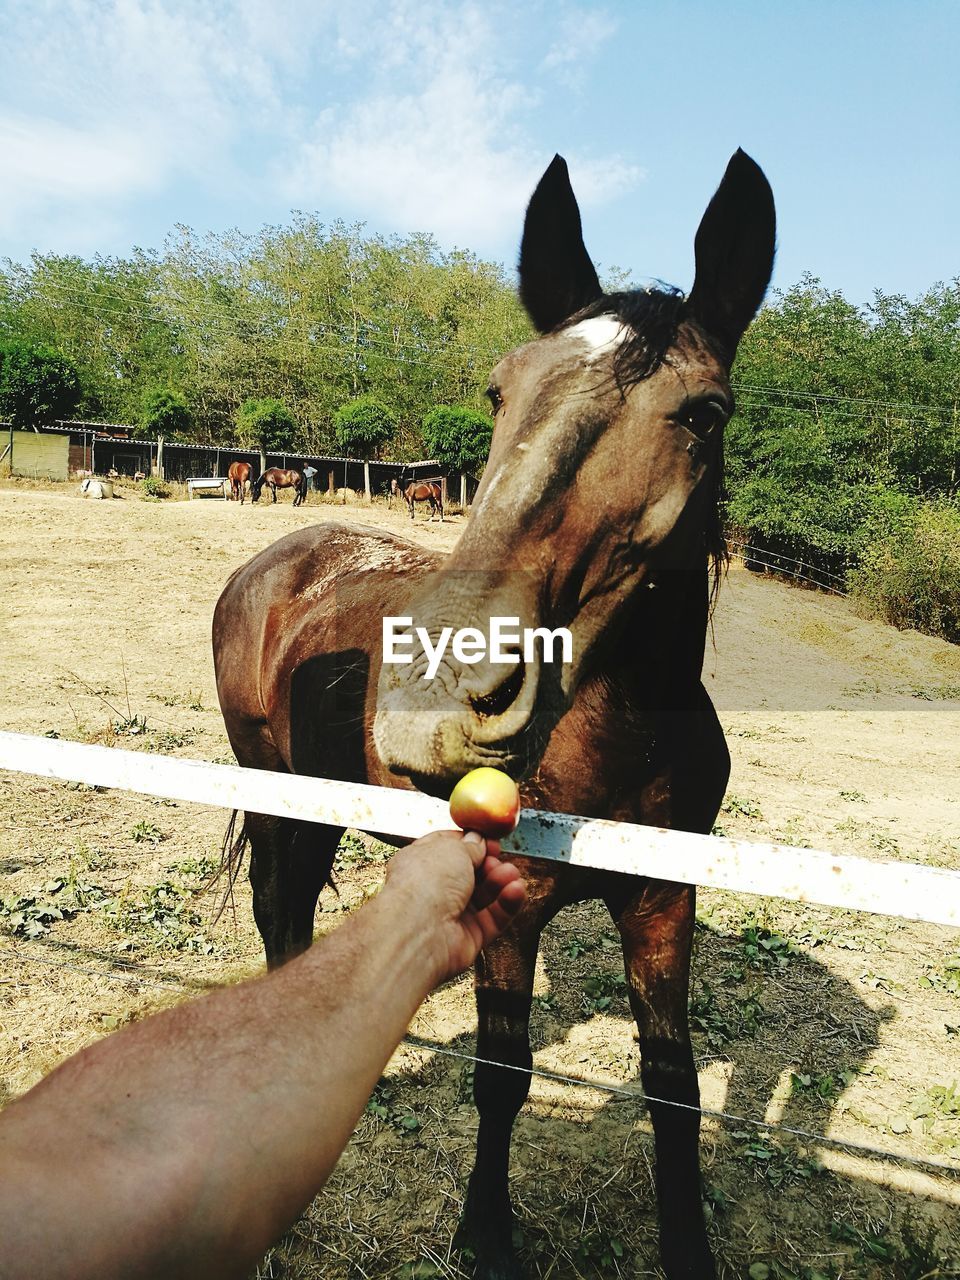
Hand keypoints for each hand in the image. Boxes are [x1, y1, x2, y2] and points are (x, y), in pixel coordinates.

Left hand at [384, 830, 525, 983]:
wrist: (419, 931)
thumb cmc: (424, 885)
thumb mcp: (452, 850)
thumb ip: (470, 845)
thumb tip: (479, 841)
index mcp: (420, 863)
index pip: (449, 850)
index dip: (471, 844)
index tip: (490, 840)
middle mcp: (434, 890)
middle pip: (471, 874)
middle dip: (490, 864)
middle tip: (499, 859)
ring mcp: (450, 915)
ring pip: (484, 896)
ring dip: (501, 883)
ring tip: (512, 875)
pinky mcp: (468, 937)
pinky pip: (493, 919)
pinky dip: (507, 905)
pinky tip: (516, 891)